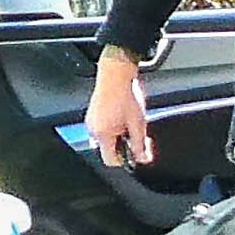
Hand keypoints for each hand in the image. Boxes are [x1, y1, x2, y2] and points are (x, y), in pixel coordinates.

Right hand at [87, 47, 152, 171]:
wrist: (116, 73)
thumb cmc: (126, 94)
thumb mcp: (138, 123)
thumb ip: (139, 144)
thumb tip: (143, 158)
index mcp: (103, 134)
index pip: (112, 160)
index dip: (126, 160)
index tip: (137, 153)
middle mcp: (93, 130)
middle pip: (108, 150)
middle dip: (123, 146)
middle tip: (136, 135)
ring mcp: (91, 121)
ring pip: (106, 139)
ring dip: (118, 136)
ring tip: (129, 122)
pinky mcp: (92, 114)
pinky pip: (102, 128)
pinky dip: (112, 128)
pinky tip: (122, 116)